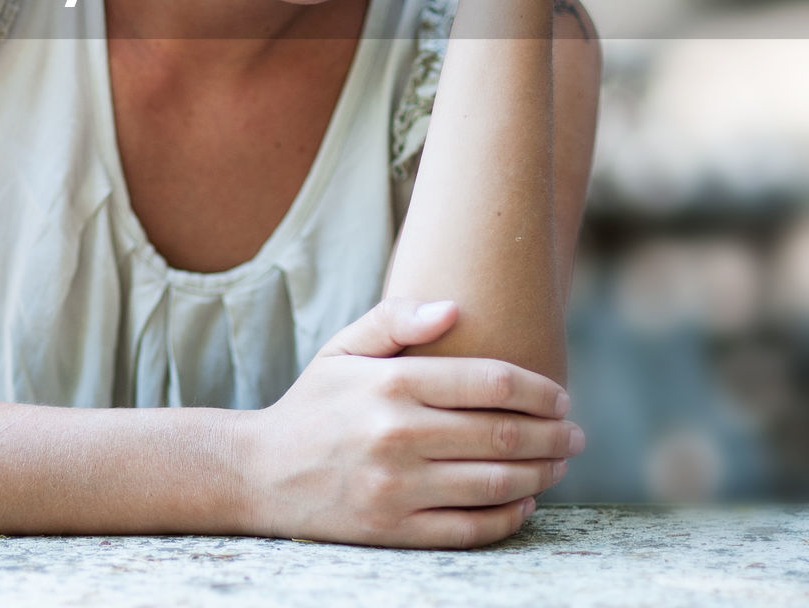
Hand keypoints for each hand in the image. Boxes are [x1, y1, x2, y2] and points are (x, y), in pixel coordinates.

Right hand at [236, 298, 582, 548]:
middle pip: (501, 433)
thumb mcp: (342, 349)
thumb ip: (394, 320)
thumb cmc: (314, 404)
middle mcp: (397, 434)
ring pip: (495, 482)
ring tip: (560, 463)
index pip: (487, 381)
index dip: (536, 388)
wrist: (263, 472)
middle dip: (552, 433)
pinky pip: (471, 528)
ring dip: (541, 473)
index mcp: (389, 383)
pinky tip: (525, 501)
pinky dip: (509, 516)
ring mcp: (397, 487)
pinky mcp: (396, 530)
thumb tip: (453, 308)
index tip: (560, 394)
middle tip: (575, 432)